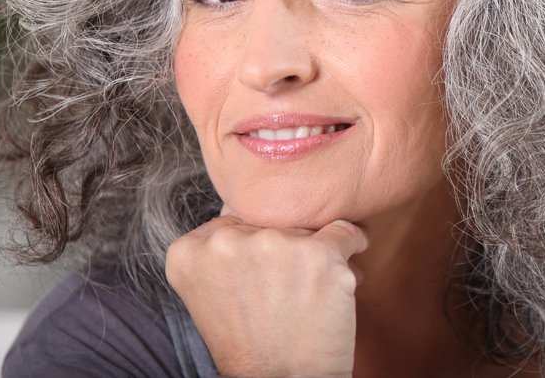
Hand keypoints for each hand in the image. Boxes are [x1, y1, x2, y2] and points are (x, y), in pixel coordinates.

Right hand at [165, 213, 367, 377]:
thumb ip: (223, 245)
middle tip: (288, 290)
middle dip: (286, 250)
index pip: (234, 221)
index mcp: (190, 250)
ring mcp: (274, 245)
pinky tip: (349, 264)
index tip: (261, 278)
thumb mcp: (214, 292)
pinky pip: (347, 231)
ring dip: (318, 253)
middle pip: (271, 223)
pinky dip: (355, 244)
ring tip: (311, 291)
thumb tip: (244, 201)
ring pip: (308, 228)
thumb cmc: (252, 342)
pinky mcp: (319, 254)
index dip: (255, 250)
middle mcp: (227, 242)